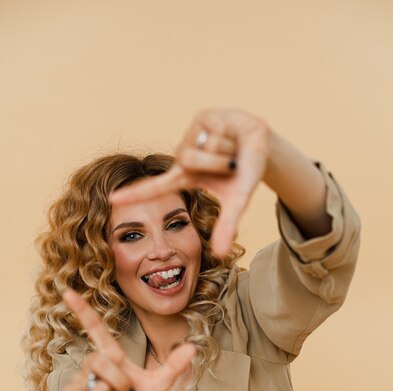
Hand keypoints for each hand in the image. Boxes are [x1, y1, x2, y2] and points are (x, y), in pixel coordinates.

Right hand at [62, 289, 194, 390]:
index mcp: (112, 355)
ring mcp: (80, 380)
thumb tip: (192, 347)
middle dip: (120, 382)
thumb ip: (173, 367)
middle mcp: (94, 363)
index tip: (68, 291)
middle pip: (102, 361)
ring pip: (98, 384)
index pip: (95, 328)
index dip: (82, 310)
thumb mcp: (158, 386)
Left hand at [110, 110, 270, 257]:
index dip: (135, 194)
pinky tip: (232, 133)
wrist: (262, 145)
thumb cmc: (245, 173)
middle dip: (216, 164)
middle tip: (231, 165)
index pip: (157, 187)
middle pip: (188, 160)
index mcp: (186, 177)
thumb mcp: (237, 201)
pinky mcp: (201, 117)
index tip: (113, 200)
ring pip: (202, 146)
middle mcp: (183, 156)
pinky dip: (230, 137)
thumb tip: (220, 253)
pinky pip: (213, 131)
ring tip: (232, 150)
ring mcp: (191, 136)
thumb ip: (227, 226)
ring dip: (225, 152)